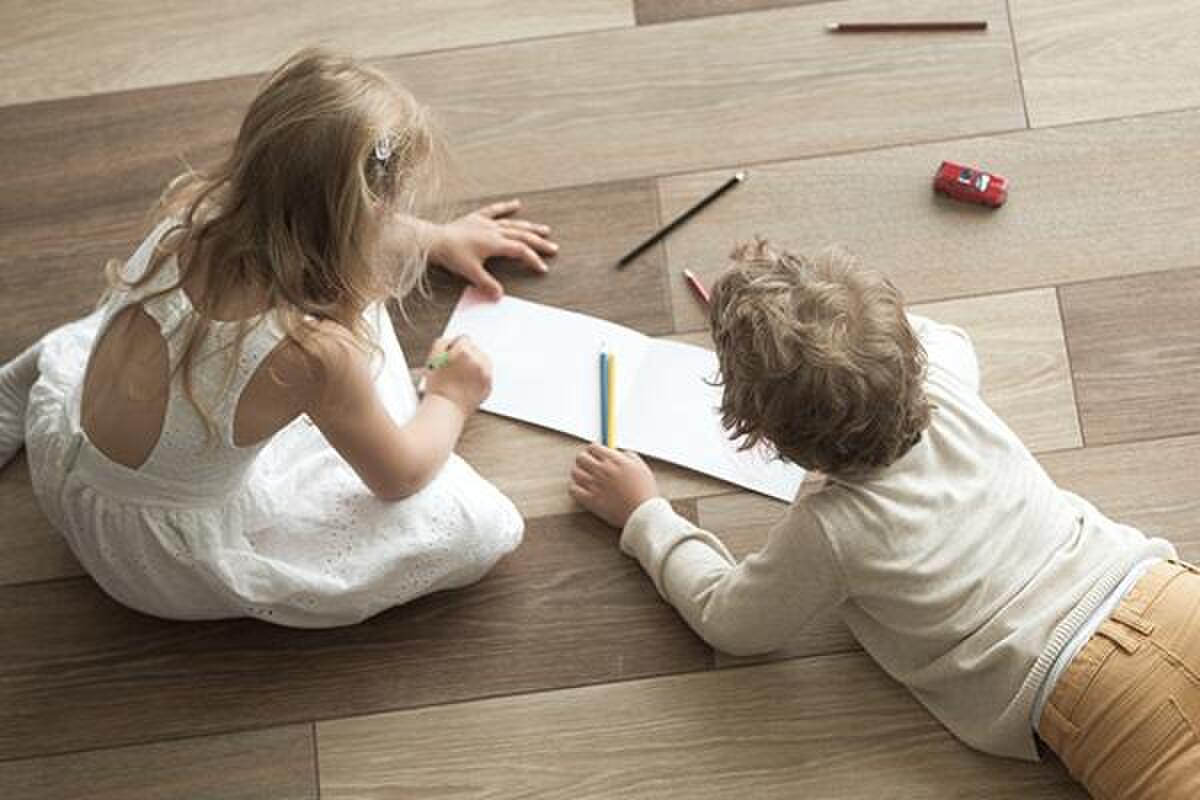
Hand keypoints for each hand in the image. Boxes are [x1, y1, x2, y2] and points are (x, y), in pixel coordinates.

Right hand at [423, 336, 491, 414]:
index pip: (464, 339)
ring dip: (474, 365)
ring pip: (481, 361)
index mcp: (465, 352)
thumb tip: (452, 340)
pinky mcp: (489, 385)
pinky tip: (466, 384)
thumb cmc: (437, 387)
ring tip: (460, 377)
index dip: (454, 348)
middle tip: (454, 369)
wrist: (445, 409)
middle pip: (474, 349)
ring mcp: (486, 374)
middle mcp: (478, 361)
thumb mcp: (433, 357)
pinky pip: (485, 375)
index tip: (450, 357)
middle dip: (466, 356)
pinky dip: (478, 378)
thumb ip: (443, 343)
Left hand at [428, 200, 556, 298]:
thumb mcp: (470, 272)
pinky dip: (506, 207)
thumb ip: (487, 284)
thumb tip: (499, 296)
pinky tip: (516, 204)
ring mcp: (486, 223)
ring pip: (513, 224)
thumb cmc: (451, 255)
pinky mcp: (477, 218)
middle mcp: (494, 231)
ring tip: (544, 229)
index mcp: (495, 243)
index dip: (533, 259)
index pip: (521, 251)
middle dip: (539, 243)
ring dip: (530, 227)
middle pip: (523, 235)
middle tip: (553, 248)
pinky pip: (495, 210)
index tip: (542, 267)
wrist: (434, 240)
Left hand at [569, 444, 659, 528]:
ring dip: (578, 473)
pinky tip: (582, 490)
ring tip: (585, 478)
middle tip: (588, 466)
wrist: (643, 513)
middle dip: (584, 460)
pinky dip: (575, 488)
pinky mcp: (590, 500)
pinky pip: (572, 489)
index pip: (593, 447)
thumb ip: (629, 455)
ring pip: (574, 472)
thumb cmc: (644, 491)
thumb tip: (619, 452)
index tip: (595, 456)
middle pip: (580, 458)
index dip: (593, 451)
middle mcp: (602, 470)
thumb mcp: (641, 467)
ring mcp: (595, 485)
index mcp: (614, 460)